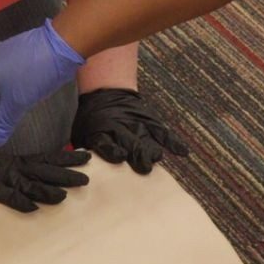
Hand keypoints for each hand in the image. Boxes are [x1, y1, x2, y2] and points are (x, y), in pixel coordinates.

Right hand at [0, 19, 84, 146]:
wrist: (61, 44)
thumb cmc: (34, 72)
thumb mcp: (17, 103)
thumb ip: (3, 123)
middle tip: (15, 98)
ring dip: (6, 96)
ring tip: (26, 88)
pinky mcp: (11, 57)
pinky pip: (5, 79)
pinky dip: (14, 87)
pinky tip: (31, 82)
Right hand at [0, 146, 91, 212]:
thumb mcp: (4, 167)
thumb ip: (22, 173)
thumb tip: (43, 179)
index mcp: (19, 162)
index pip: (48, 159)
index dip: (67, 159)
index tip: (86, 157)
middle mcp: (15, 169)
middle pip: (46, 171)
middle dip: (66, 175)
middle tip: (86, 179)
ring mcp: (3, 179)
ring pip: (30, 184)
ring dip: (48, 190)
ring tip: (65, 196)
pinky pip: (7, 196)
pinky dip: (20, 202)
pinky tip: (32, 207)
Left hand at [71, 88, 188, 173]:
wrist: (105, 92)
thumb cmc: (90, 119)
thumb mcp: (80, 132)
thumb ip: (84, 149)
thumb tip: (81, 171)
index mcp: (101, 132)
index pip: (107, 144)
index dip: (113, 151)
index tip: (120, 156)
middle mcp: (121, 129)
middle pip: (132, 144)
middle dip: (138, 155)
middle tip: (144, 168)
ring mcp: (137, 126)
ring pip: (148, 140)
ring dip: (152, 150)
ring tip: (156, 157)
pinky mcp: (149, 123)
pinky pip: (163, 133)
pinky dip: (174, 143)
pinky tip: (183, 152)